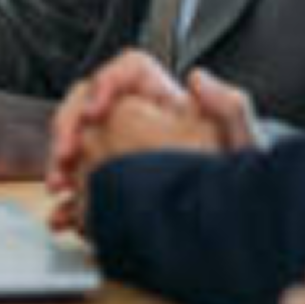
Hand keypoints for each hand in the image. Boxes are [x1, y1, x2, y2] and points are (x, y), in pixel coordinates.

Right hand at [46, 50, 252, 230]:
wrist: (239, 233)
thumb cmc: (245, 188)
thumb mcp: (244, 146)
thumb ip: (229, 107)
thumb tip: (197, 78)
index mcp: (168, 105)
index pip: (129, 71)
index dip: (106, 81)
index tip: (95, 110)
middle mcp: (142, 124)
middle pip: (89, 104)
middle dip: (68, 126)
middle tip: (66, 153)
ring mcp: (125, 156)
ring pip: (78, 144)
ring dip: (60, 163)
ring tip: (60, 185)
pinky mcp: (118, 190)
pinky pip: (82, 188)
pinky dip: (66, 203)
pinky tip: (65, 216)